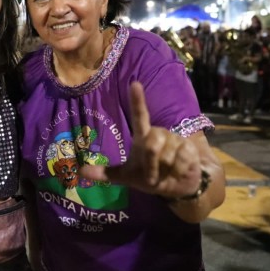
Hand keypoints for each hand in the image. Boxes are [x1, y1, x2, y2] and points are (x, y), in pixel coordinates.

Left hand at [80, 82, 200, 198]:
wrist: (178, 187)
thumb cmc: (151, 176)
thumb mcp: (126, 177)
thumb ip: (105, 174)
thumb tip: (80, 172)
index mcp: (143, 137)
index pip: (139, 115)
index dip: (137, 100)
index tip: (134, 84)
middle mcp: (159, 134)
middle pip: (152, 141)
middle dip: (151, 163)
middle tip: (152, 175)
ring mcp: (175, 140)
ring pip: (166, 154)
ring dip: (163, 170)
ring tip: (166, 172)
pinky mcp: (190, 149)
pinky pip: (180, 161)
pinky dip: (176, 172)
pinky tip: (179, 171)